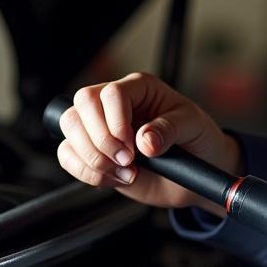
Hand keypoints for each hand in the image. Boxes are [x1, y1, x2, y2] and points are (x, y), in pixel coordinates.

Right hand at [55, 72, 242, 215]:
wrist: (198, 169)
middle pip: (81, 107)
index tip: (132, 146)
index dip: (115, 122)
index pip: (111, 94)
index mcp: (140, 88)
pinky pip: (68, 155)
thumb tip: (145, 141)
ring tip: (126, 171)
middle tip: (127, 160)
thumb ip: (170, 130)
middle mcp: (115, 104)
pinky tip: (116, 178)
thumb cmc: (197, 138)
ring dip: (93, 158)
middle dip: (100, 140)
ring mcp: (101, 127)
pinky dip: (87, 172)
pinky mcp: (93, 151)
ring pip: (70, 129)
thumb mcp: (193, 126)